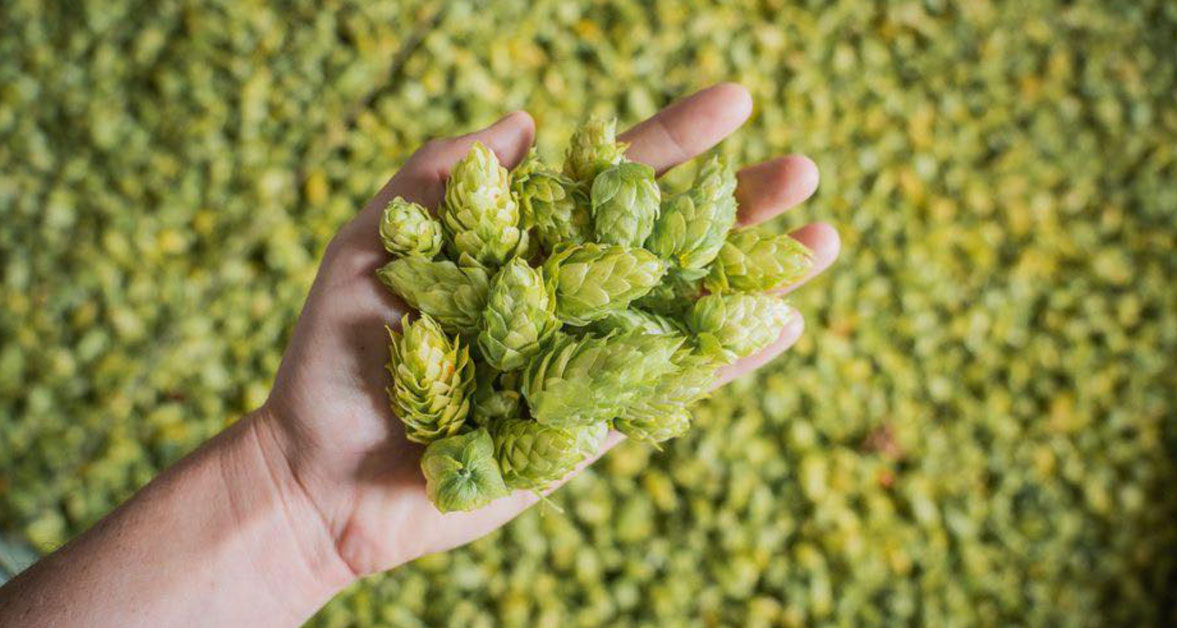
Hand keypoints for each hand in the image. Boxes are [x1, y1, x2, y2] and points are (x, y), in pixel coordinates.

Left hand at [257, 83, 840, 584]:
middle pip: (668, 243)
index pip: (610, 182)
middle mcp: (567, 297)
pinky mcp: (590, 427)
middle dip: (736, 207)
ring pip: (682, 312)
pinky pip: (666, 391)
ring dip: (754, 279)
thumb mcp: (373, 242)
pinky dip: (723, 363)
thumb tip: (525, 117)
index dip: (674, 142)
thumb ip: (441, 175)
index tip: (737, 101)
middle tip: (804, 172)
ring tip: (825, 240)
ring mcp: (585, 361)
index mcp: (524, 245)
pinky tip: (781, 327)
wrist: (321, 472)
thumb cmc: (335, 355)